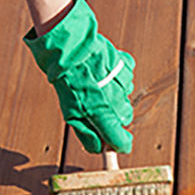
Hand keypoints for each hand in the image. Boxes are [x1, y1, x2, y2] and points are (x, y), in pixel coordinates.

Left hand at [24, 0, 134, 153]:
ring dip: (115, 97)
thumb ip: (86, 133)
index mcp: (101, 114)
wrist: (69, 46)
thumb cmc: (67, 81)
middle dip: (114, 117)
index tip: (117, 145)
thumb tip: (99, 148)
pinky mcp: (125, 65)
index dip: (120, 145)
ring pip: (126, 99)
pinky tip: (105, 73)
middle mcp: (115, 100)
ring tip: (98, 85)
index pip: (121, 141)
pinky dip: (119, 79)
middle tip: (98, 106)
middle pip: (125, 119)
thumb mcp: (70, 112)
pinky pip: (127, 79)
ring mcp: (123, 82)